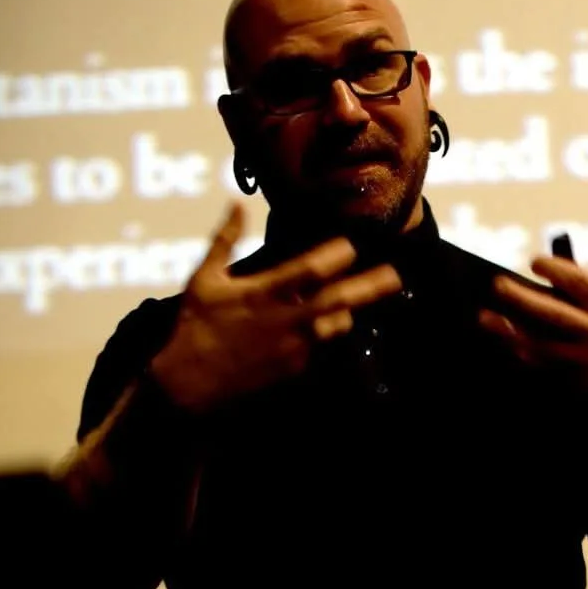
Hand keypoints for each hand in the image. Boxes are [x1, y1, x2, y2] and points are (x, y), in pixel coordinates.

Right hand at [148, 202, 401, 414]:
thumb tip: (237, 203)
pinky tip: (331, 330)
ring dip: (349, 313)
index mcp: (265, 293)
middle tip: (396, 276)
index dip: (336, 255)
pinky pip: (323, 351)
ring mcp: (294, 348)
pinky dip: (329, 338)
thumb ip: (224, 239)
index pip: (311, 268)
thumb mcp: (204, 278)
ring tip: (359, 304)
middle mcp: (286, 319)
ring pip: (337, 327)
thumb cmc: (195, 327)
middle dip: (370, 286)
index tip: (349, 246)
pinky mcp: (295, 371)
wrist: (190, 385)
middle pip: (339, 299)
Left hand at [479, 253, 587, 421]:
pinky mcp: (582, 386)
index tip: (534, 262)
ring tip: (486, 320)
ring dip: (510, 332)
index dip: (555, 269)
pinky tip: (509, 349)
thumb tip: (561, 288)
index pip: (581, 283)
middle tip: (497, 286)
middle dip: (520, 298)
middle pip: (552, 312)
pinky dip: (526, 359)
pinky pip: (546, 371)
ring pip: (541, 345)